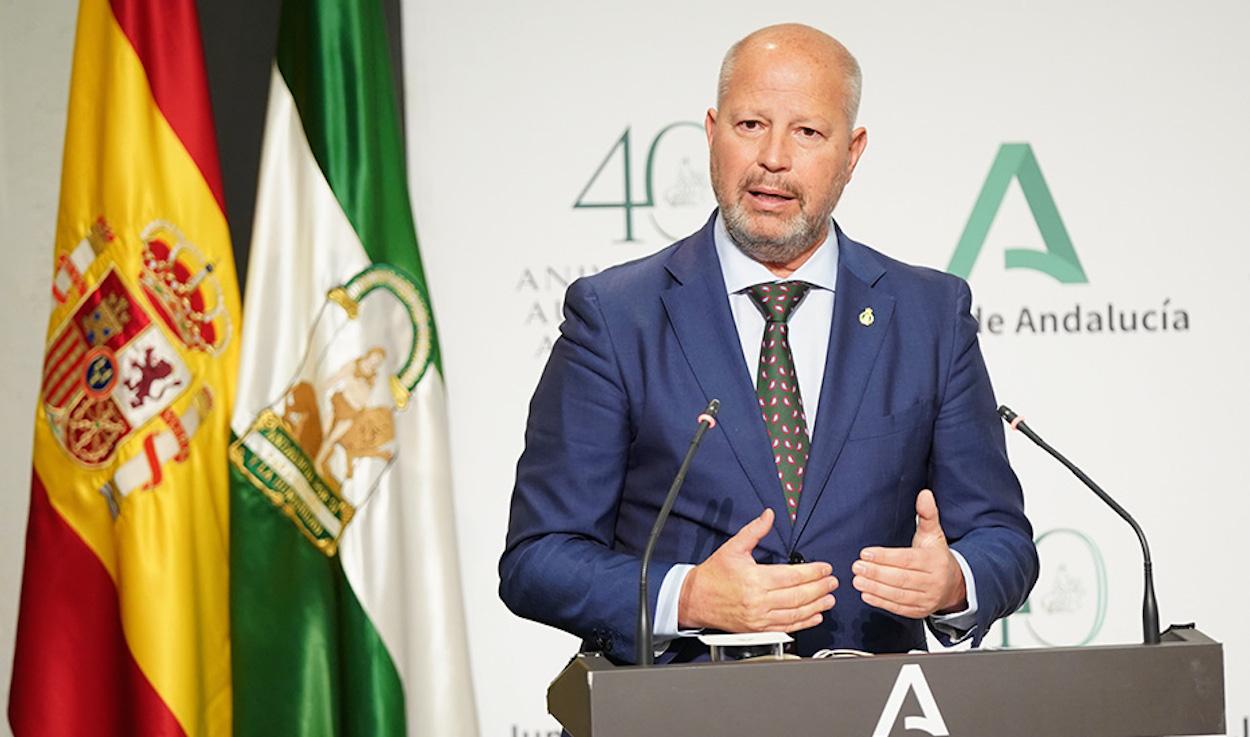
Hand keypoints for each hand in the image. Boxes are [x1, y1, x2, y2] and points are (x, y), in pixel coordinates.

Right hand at [678, 508, 837, 631]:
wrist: (696, 599)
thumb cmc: (714, 575)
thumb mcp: (733, 547)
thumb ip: (754, 531)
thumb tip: (769, 515)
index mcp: (754, 580)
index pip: (793, 576)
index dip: (813, 572)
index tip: (825, 568)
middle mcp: (759, 601)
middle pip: (799, 596)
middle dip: (820, 588)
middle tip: (833, 582)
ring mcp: (759, 618)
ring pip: (796, 614)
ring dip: (817, 606)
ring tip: (829, 598)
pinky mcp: (758, 629)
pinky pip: (787, 627)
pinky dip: (804, 623)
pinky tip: (815, 616)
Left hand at [852, 489, 966, 618]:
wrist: (955, 585)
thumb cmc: (937, 556)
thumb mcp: (934, 534)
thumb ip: (927, 514)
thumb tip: (924, 494)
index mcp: (934, 561)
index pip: (907, 559)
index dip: (886, 557)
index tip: (865, 553)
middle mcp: (933, 582)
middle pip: (902, 579)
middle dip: (877, 573)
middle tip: (856, 567)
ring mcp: (927, 599)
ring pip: (899, 595)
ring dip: (876, 588)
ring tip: (857, 581)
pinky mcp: (920, 611)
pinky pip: (899, 608)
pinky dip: (882, 602)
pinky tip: (866, 594)